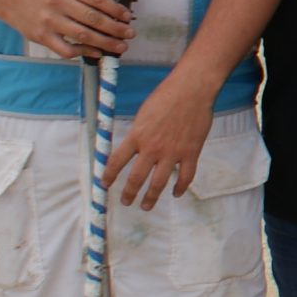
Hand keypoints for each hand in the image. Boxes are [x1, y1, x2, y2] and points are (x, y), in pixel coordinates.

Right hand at [7, 0, 132, 59]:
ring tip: (121, 46)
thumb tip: (115, 14)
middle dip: (116, 28)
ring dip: (106, 42)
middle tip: (130, 34)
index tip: (127, 17)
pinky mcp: (42, 37)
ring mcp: (49, 21)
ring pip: (83, 35)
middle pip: (93, 18)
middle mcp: (58, 3)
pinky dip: (85, 52)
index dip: (116, 9)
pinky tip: (97, 52)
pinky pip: (67, 49)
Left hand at [104, 76, 217, 210]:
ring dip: (151, 197)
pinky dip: (180, 188)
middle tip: (126, 202)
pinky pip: (186, 176)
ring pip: (159, 183)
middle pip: (136, 178)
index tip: (104, 184)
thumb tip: (135, 146)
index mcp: (137, 136)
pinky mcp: (191, 153)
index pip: (116, 161)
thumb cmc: (166, 96)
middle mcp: (152, 148)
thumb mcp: (143, 113)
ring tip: (146, 206)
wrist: (192, 90)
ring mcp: (172, 153)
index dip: (108, 175)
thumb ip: (139, 132)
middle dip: (129, 193)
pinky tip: (176, 193)